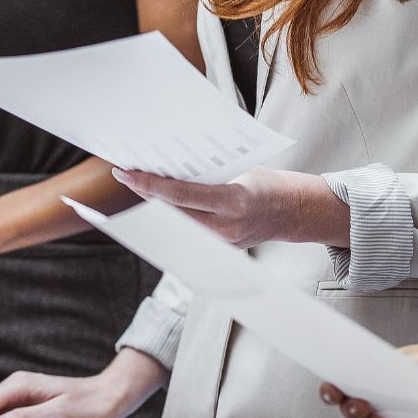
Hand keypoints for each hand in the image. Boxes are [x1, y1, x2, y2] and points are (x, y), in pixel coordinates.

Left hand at [112, 166, 349, 246]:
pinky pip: (186, 235)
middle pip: (171, 215)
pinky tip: (154, 206)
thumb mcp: (240, 170)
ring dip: (153, 208)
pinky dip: (169, 219)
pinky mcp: (219, 251)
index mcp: (234, 202)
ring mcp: (222, 245)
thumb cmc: (266, 183)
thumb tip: (167, 165)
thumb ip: (207, 174)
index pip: (181, 196)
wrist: (293, 213)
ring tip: (134, 187)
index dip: (150, 185)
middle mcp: (226, 229)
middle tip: (123, 175)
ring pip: (175, 227)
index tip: (126, 172)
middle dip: (144, 196)